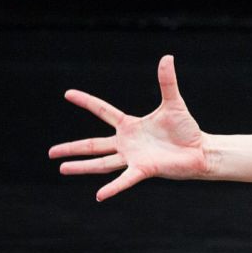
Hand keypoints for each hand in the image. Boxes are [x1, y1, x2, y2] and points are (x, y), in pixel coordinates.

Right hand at [49, 55, 208, 200]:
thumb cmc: (186, 129)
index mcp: (130, 125)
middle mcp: (126, 143)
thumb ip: (167, 82)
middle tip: (51, 152)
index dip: (86, 101)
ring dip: (82, 167)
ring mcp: (133, 157)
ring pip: (102, 163)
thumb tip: (167, 57)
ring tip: (62, 169)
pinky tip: (99, 195)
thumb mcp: (173, 103)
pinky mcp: (144, 170)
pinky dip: (113, 187)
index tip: (67, 93)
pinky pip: (125, 179)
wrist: (200, 150)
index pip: (103, 110)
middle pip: (93, 144)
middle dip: (72, 148)